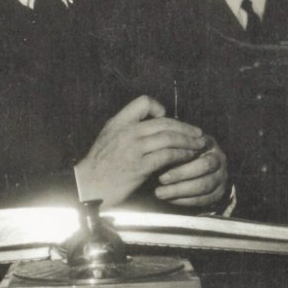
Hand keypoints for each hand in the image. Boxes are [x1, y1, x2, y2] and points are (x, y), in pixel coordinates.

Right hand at [75, 96, 206, 207]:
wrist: (89, 186)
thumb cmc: (100, 164)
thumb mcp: (109, 136)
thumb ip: (127, 127)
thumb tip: (152, 124)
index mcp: (119, 122)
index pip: (143, 102)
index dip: (158, 107)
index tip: (166, 118)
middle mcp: (127, 132)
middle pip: (164, 122)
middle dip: (185, 127)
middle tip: (198, 133)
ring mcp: (133, 149)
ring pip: (168, 138)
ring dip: (187, 141)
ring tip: (198, 145)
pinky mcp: (139, 167)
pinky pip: (166, 156)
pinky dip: (181, 155)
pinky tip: (188, 157)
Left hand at [154, 135, 227, 207]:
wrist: (199, 171)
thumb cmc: (182, 155)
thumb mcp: (179, 147)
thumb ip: (171, 147)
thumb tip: (154, 151)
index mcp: (208, 142)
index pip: (197, 146)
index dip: (179, 152)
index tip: (160, 159)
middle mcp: (219, 158)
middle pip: (204, 165)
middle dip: (181, 173)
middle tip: (160, 179)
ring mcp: (221, 177)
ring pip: (204, 185)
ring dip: (180, 190)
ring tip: (159, 193)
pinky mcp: (219, 193)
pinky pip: (204, 200)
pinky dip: (185, 201)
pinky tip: (169, 200)